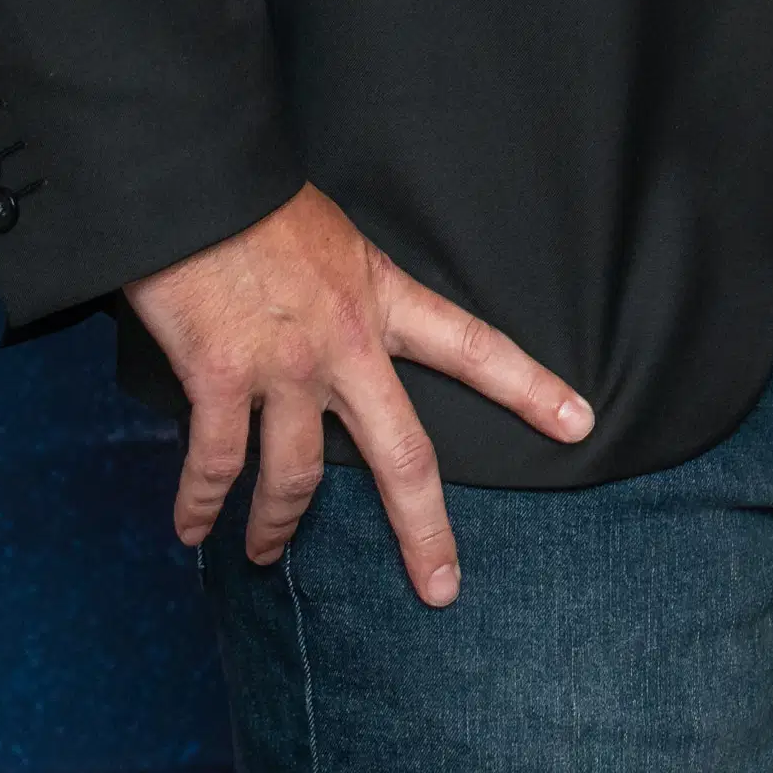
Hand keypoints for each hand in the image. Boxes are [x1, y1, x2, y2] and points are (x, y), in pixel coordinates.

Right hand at [125, 183, 592, 600]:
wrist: (202, 186)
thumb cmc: (266, 210)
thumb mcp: (339, 244)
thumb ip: (353, 301)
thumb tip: (344, 347)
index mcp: (385, 300)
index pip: (476, 348)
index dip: (530, 389)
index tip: (580, 423)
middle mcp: (347, 344)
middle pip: (404, 454)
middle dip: (424, 530)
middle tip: (442, 586)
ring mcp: (285, 368)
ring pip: (296, 478)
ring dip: (276, 528)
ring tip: (263, 554)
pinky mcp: (220, 379)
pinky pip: (216, 465)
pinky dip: (199, 505)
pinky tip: (193, 529)